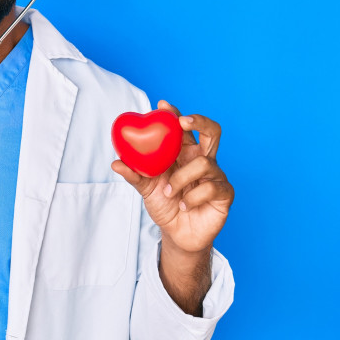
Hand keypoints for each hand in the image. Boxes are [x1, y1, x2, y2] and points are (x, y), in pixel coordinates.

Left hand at [112, 100, 232, 254]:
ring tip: (169, 193)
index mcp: (184, 153)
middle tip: (183, 122)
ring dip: (181, 179)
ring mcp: (216, 175)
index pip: (183, 127)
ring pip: (203, 163)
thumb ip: (134, 175)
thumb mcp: (146, 188)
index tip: (162, 105)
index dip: (175, 113)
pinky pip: (211, 187)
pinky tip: (184, 205)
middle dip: (200, 121)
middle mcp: (202, 159)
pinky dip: (192, 197)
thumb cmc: (165, 205)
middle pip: (212, 131)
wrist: (178, 234)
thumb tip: (115, 162)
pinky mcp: (224, 193)